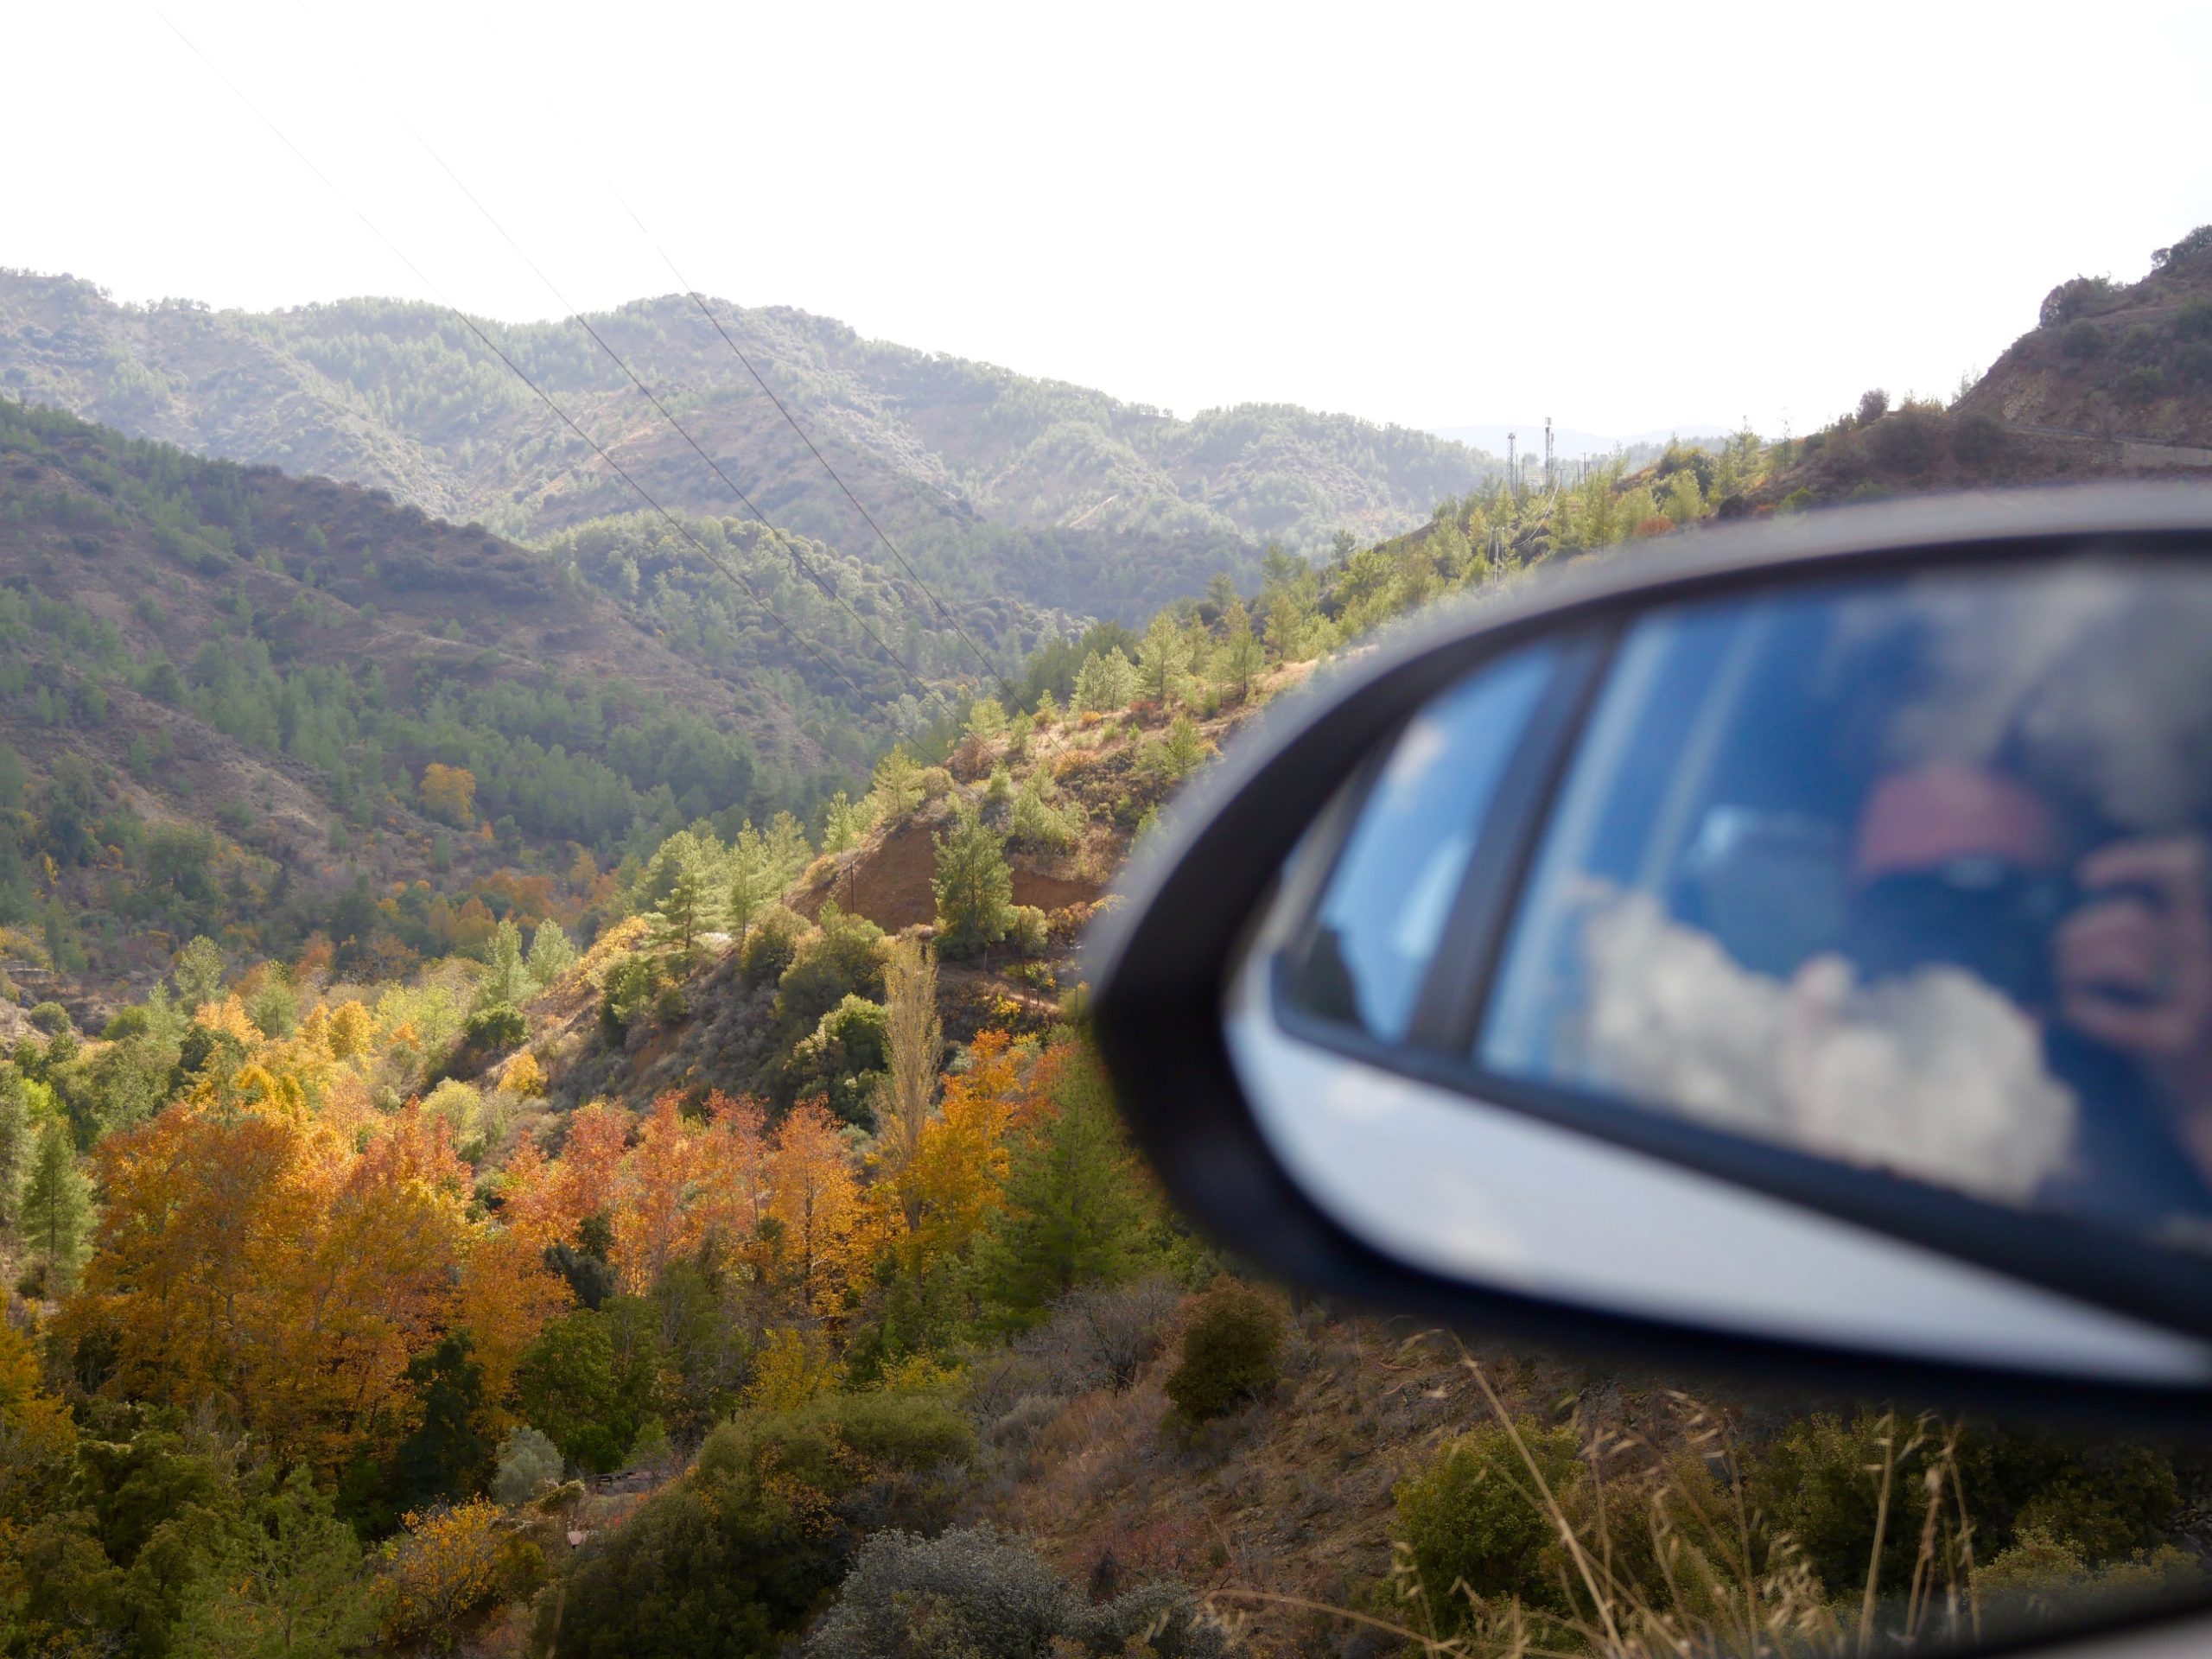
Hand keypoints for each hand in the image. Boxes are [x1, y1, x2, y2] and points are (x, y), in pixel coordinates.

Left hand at [2054, 835, 2211, 1112]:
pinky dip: (2075, 1009)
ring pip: (2117, 958)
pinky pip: (2100, 1011)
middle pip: (2129, 919)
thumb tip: (2071, 894)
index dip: (2132, 862)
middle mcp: (2208, 959)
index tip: (2086, 879)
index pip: (2182, 870)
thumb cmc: (2168, 1015)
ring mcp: (2196, 1000)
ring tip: (2064, 981)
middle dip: (2076, 934)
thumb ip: (2133, 928)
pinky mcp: (2170, 1041)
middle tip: (2059, 956)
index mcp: (2205, 930)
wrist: (2200, 1095)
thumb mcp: (2166, 960)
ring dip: (2072, 967)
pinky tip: (2071, 1012)